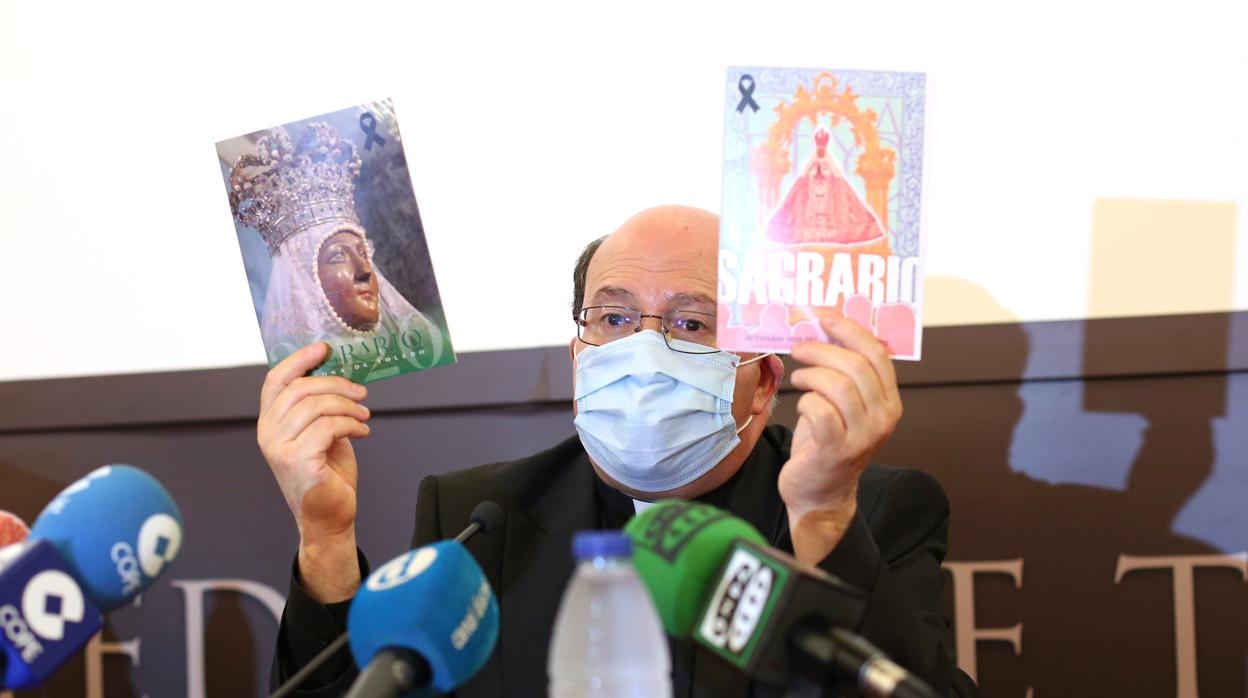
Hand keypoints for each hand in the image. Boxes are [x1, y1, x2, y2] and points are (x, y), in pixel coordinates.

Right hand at [258, 343, 370, 599]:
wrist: (329, 518)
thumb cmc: (327, 474)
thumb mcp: (321, 433)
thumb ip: (319, 407)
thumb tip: (338, 376)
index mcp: (270, 424)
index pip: (276, 381)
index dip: (299, 360)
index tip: (324, 348)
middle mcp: (268, 434)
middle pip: (300, 389)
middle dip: (336, 384)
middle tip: (361, 392)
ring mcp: (280, 449)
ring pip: (317, 406)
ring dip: (348, 406)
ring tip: (364, 415)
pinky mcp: (299, 461)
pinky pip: (328, 426)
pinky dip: (351, 424)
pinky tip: (363, 431)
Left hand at [779, 317, 902, 562]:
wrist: (820, 493)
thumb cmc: (826, 440)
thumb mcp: (844, 404)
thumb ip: (845, 371)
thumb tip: (826, 326)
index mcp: (889, 400)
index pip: (877, 352)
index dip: (849, 329)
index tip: (824, 315)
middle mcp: (883, 417)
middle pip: (856, 365)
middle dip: (821, 349)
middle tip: (799, 347)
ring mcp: (863, 436)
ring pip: (837, 385)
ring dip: (809, 375)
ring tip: (798, 379)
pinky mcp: (837, 450)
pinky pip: (818, 410)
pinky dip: (804, 401)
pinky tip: (801, 406)